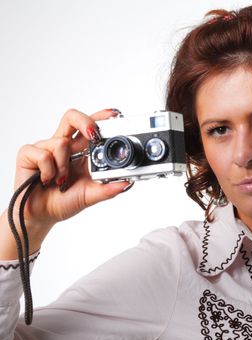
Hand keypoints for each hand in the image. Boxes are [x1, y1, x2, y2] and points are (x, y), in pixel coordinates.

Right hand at [0, 109, 129, 257]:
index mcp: (80, 151)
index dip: (100, 117)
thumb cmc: (65, 201)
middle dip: (85, 121)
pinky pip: (43, 154)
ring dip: (64, 166)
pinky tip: (46, 180)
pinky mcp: (28, 154)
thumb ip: (108, 189)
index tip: (114, 115)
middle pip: (72, 117)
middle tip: (94, 135)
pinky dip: (48, 170)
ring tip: (61, 180)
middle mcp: (64, 146)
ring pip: (61, 142)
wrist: (41, 216)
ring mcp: (45, 148)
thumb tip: (127, 183)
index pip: (90, 126)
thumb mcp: (91, 196)